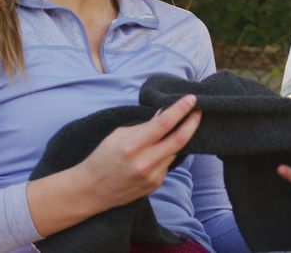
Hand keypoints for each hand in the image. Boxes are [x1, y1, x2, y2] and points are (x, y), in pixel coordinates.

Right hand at [77, 94, 202, 209]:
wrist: (91, 191)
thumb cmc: (102, 158)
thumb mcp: (118, 135)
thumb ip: (144, 126)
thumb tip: (164, 114)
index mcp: (133, 146)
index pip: (164, 123)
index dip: (181, 109)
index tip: (192, 99)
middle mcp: (145, 162)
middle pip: (180, 139)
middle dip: (193, 122)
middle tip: (199, 111)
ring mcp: (152, 176)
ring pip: (175, 151)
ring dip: (179, 138)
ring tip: (179, 127)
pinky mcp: (156, 184)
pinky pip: (168, 163)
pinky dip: (167, 153)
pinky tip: (160, 149)